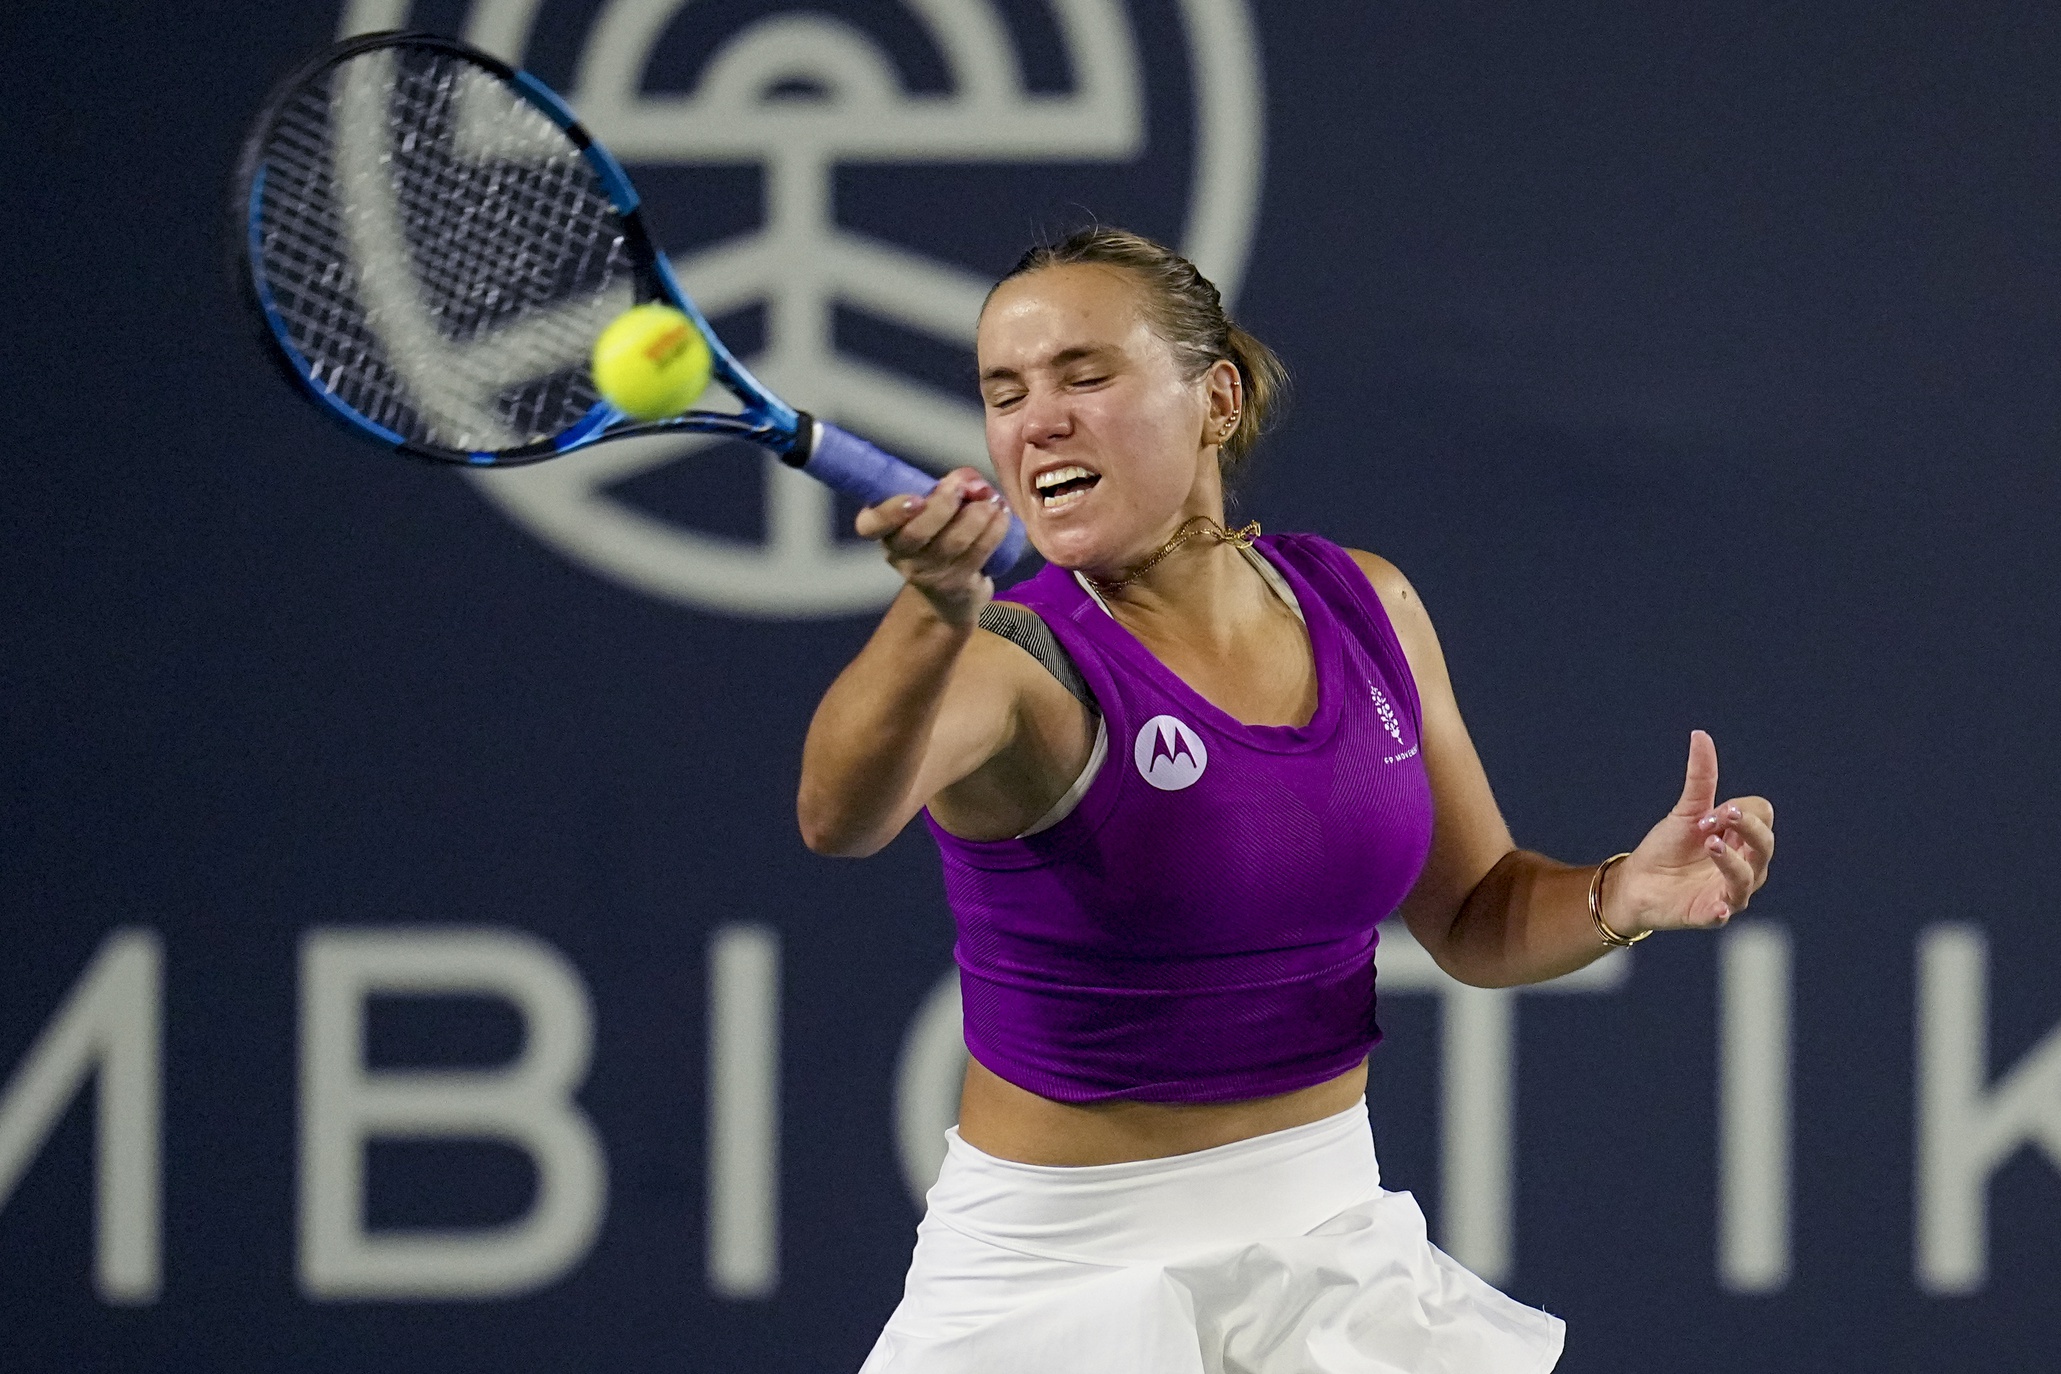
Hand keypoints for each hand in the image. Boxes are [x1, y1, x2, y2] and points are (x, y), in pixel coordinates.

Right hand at [854, 468, 1013, 626]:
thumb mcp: (934, 507)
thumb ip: (949, 485)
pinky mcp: (955, 584)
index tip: (916, 499)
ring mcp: (926, 574)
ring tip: (992, 499)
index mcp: (884, 531)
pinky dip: (994, 531)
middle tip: (963, 489)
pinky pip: (976, 554)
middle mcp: (898, 556)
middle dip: (943, 506)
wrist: (949, 591)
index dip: (890, 512)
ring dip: (977, 516)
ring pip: (951, 543)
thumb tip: (970, 479)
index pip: (871, 525)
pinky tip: (1002, 515)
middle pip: (916, 534)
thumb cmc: (938, 534)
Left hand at [1604, 730, 1774, 935]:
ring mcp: (1729, 891)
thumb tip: (1700, 735)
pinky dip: (1721, 910)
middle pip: (1765, 845)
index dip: (1742, 810)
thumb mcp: (1685, 811)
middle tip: (1719, 816)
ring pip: (1747, 877)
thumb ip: (1699, 778)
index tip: (1712, 811)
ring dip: (1732, 860)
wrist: (1637, 882)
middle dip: (1747, 828)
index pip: (1763, 816)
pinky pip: (1722, 914)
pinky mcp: (1708, 913)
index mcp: (1742, 838)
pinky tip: (1717, 907)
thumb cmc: (1668, 847)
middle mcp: (1745, 865)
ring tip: (1711, 844)